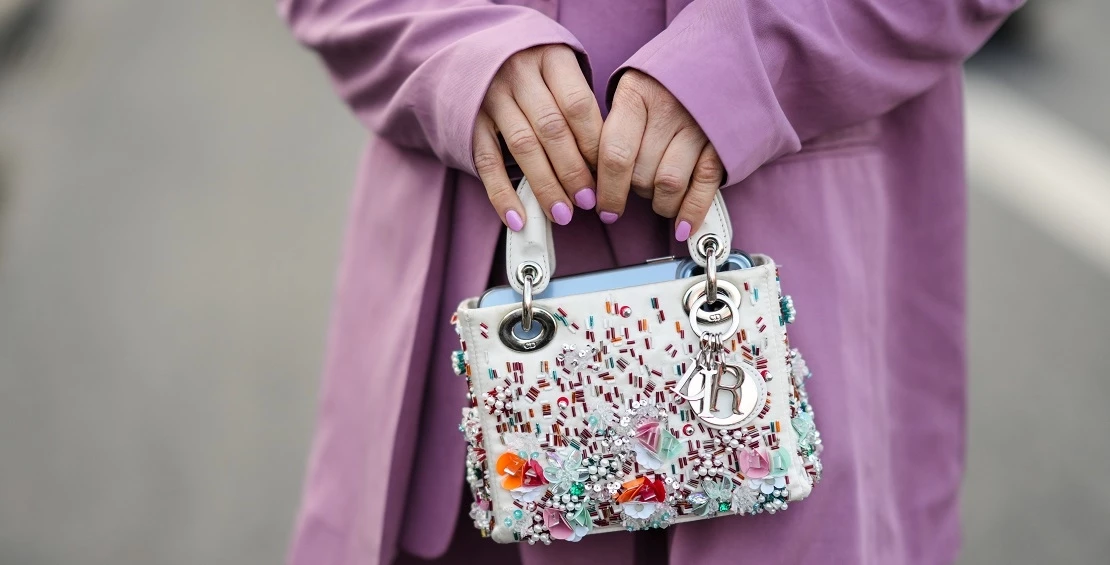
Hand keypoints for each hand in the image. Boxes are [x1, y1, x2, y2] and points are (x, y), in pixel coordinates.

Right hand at [473, 45, 603, 230]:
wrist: (476, 49)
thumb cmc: (534, 69)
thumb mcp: (559, 70)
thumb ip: (577, 106)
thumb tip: (601, 164)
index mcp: (551, 57)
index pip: (578, 105)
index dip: (593, 145)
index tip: (606, 176)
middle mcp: (519, 73)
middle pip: (551, 129)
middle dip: (573, 171)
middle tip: (587, 201)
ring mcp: (490, 96)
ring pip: (522, 147)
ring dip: (545, 186)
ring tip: (562, 214)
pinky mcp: (468, 119)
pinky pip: (487, 161)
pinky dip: (502, 194)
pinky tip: (518, 218)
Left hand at [596, 70, 723, 240]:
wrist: (719, 59)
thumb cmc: (665, 83)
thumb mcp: (634, 91)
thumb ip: (616, 129)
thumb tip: (593, 179)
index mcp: (636, 95)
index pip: (614, 154)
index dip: (607, 189)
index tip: (602, 208)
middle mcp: (668, 109)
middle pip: (640, 173)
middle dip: (633, 193)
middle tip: (635, 190)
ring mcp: (698, 127)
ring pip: (668, 184)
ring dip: (659, 204)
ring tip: (657, 200)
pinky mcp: (721, 143)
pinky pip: (703, 186)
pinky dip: (691, 212)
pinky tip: (682, 227)